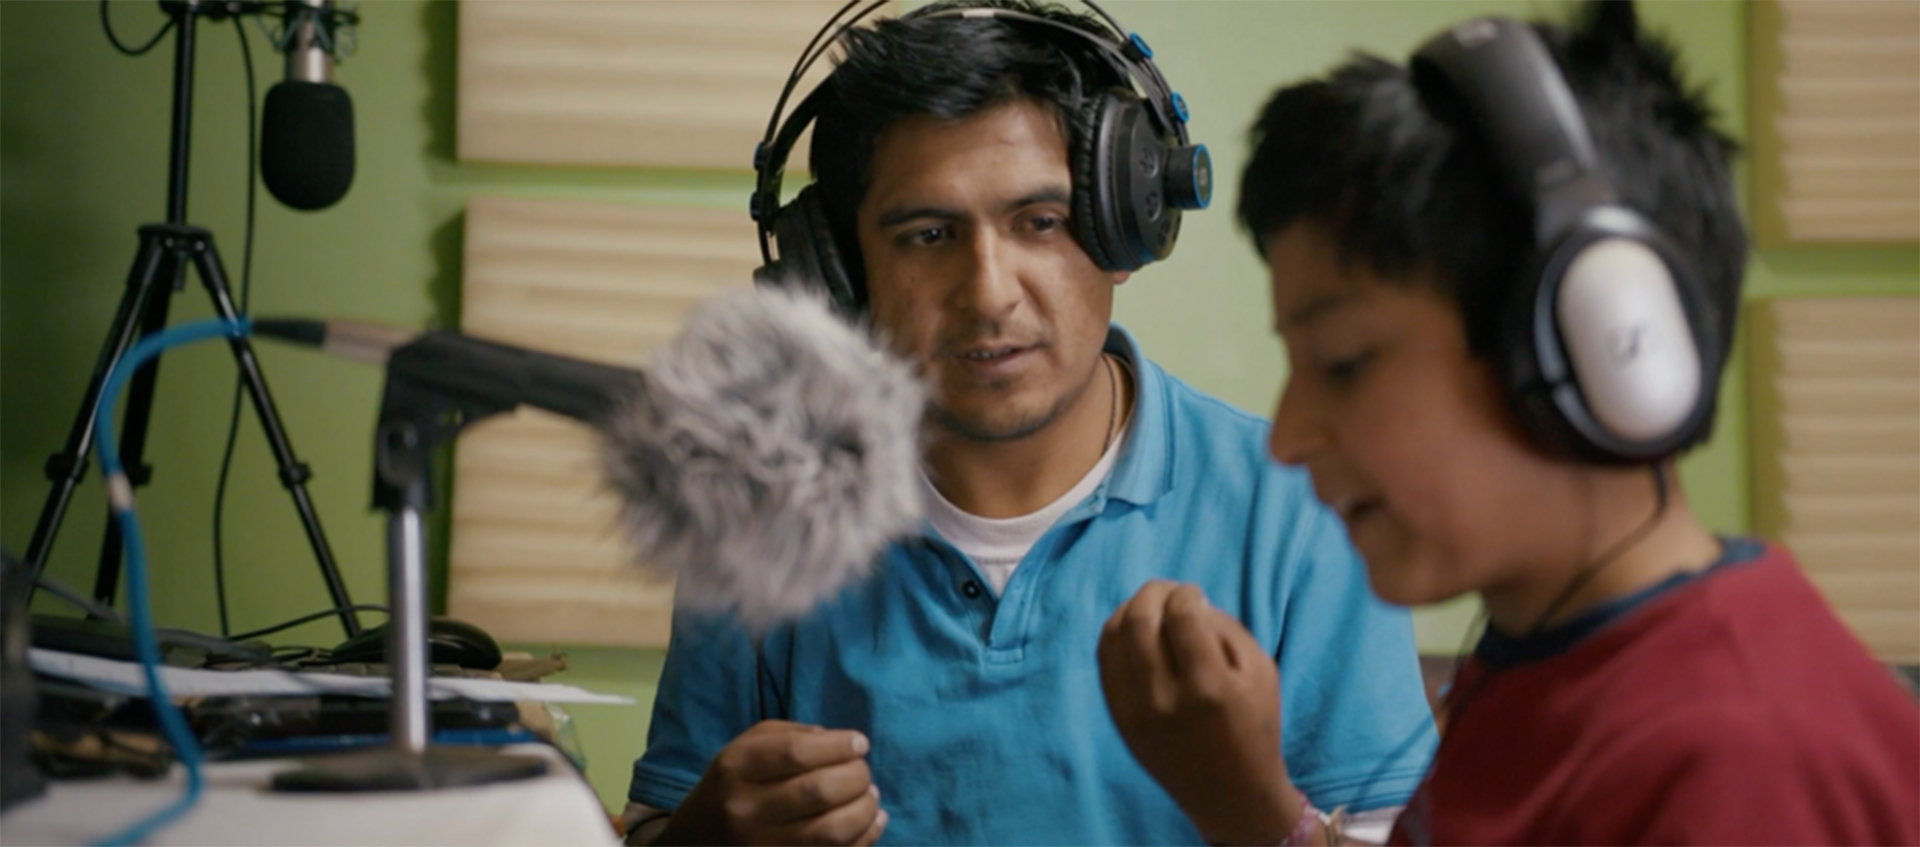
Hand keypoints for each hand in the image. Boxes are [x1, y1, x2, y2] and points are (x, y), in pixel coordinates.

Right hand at [656, 720, 887, 845]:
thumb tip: (844, 744)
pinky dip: (865, 837)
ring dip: (864, 809)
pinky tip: (873, 821)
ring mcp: (762, 846)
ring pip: (831, 830)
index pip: (796, 753)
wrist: (700, 836)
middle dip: (856, 776)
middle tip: (863, 770)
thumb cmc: (736, 781)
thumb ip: (794, 734)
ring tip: (870, 795)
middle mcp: (745, 810)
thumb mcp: (749, 744)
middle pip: (818, 791)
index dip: (838, 746)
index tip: (860, 743)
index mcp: (736, 767)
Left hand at [1098, 581, 1301, 845]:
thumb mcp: (1261, 672)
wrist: (1229, 793)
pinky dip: (1115, 634)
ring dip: (1130, 608)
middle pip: (1139, 620)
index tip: (1194, 595)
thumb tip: (1186, 601)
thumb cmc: (1253, 727)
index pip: (1181, 616)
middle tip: (1168, 591)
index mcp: (1208, 687)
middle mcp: (1164, 698)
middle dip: (1153, 592)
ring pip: (1113, 636)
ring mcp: (1134, 710)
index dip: (1185, 594)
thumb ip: (1226, 628)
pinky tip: (1134, 629)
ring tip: (1151, 606)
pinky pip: (1104, 660)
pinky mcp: (1118, 718)